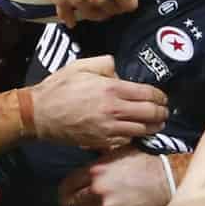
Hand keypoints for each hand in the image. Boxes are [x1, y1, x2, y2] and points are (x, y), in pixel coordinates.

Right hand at [29, 0, 142, 23]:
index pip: (129, 4)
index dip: (130, 0)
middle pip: (113, 12)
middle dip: (115, 6)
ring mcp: (79, 1)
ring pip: (94, 17)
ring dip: (97, 13)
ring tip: (96, 5)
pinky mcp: (62, 2)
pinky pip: (69, 17)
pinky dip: (72, 18)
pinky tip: (73, 19)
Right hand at [30, 55, 167, 149]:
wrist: (40, 114)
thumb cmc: (59, 88)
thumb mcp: (81, 66)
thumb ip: (105, 64)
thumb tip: (119, 70)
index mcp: (112, 89)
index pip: (148, 94)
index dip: (160, 97)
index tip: (163, 98)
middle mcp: (114, 110)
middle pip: (151, 114)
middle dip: (162, 113)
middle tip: (164, 112)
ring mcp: (109, 128)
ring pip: (142, 130)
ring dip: (153, 127)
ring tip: (157, 124)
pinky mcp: (102, 141)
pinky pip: (127, 141)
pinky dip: (135, 137)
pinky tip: (136, 132)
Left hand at [58, 150, 189, 205]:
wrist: (167, 179)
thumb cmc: (145, 162)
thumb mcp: (120, 150)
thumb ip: (100, 154)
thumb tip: (83, 146)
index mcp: (96, 170)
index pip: (67, 184)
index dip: (63, 191)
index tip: (64, 194)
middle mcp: (97, 188)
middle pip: (70, 201)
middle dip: (67, 204)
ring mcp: (106, 205)